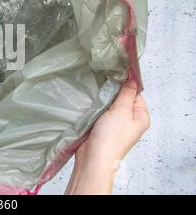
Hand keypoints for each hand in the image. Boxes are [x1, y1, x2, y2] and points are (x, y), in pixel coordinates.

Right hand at [66, 79, 149, 194]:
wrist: (94, 157)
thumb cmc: (111, 137)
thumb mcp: (121, 110)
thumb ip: (126, 93)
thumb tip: (132, 80)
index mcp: (141, 117)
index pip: (136, 94)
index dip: (126, 85)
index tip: (116, 75)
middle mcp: (130, 121)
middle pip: (123, 98)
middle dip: (113, 93)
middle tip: (104, 87)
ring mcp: (116, 124)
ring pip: (110, 105)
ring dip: (103, 101)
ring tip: (97, 97)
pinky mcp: (103, 127)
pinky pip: (101, 112)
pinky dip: (97, 108)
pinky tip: (92, 105)